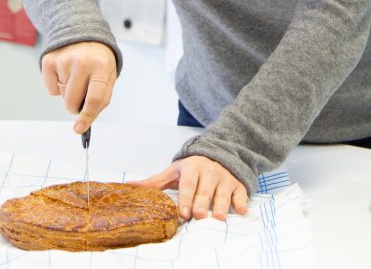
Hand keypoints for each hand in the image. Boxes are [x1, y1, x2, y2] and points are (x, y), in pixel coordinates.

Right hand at [41, 41, 116, 134]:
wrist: (84, 32)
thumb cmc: (98, 59)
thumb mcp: (109, 76)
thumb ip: (102, 99)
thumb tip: (85, 121)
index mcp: (101, 66)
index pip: (94, 98)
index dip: (87, 117)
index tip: (80, 129)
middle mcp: (82, 62)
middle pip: (73, 101)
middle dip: (75, 107)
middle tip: (81, 96)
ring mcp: (63, 60)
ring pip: (62, 96)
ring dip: (68, 93)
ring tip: (76, 76)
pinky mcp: (49, 60)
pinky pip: (51, 89)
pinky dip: (57, 87)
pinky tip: (65, 73)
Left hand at [132, 155, 247, 220]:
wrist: (219, 153)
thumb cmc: (192, 168)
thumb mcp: (174, 171)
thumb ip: (154, 182)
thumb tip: (129, 186)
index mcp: (192, 168)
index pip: (188, 184)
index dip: (186, 197)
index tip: (183, 212)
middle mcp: (210, 172)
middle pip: (205, 190)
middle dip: (202, 202)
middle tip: (198, 216)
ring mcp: (225, 178)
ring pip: (224, 192)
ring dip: (221, 204)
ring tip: (217, 217)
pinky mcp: (238, 185)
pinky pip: (241, 193)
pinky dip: (241, 201)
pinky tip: (240, 210)